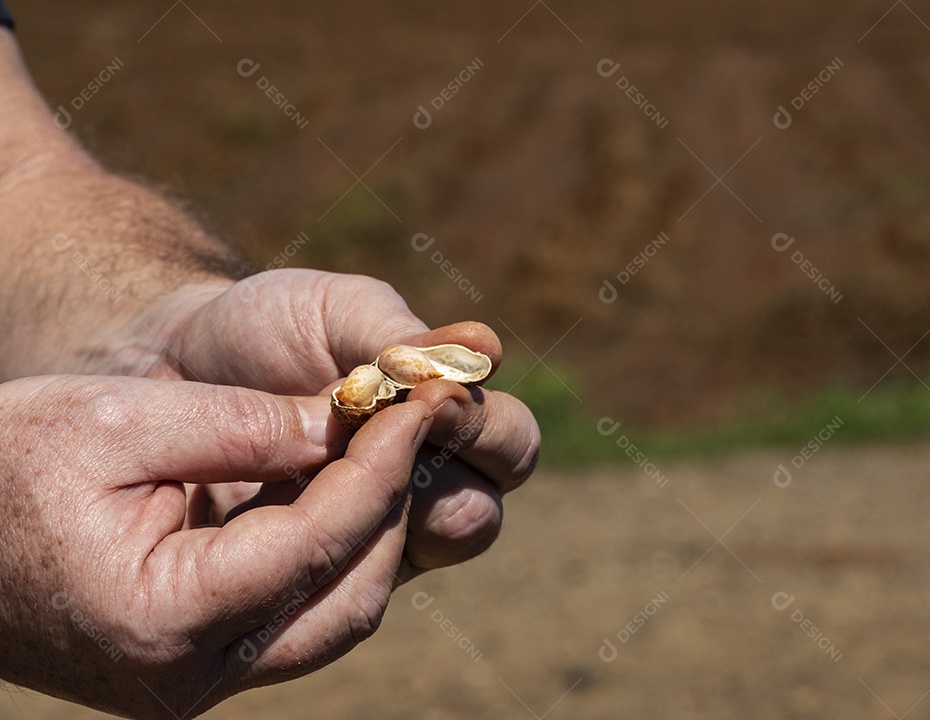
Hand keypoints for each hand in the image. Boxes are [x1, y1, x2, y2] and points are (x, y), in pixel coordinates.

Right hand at [0, 374, 430, 717]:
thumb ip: (242, 425)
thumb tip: (346, 425)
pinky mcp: (197, 667)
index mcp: (161, 617)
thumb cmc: (4, 466)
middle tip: (413, 422)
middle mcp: (188, 676)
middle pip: (349, 596)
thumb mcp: (115, 420)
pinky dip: (332, 554)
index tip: (422, 401)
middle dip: (391, 503)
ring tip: (384, 450)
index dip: (381, 466)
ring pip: (335, 616)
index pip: (319, 542)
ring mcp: (194, 683)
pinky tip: (341, 489)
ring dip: (371, 533)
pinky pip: (299, 617)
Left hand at [96, 268, 539, 577]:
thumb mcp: (335, 312)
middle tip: (388, 435)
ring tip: (328, 469)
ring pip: (406, 563)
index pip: (510, 446)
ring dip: (387, 513)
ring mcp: (371, 538)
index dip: (485, 428)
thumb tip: (486, 350)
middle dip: (446, 476)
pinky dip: (326, 543)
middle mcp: (425, 489)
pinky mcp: (314, 574)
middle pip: (480, 514)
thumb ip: (404, 336)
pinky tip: (280, 507)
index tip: (435, 397)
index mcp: (448, 425)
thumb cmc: (267, 329)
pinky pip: (345, 582)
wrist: (169, 367)